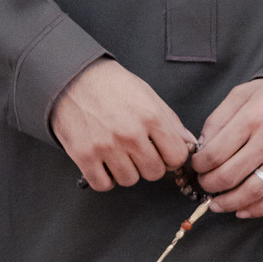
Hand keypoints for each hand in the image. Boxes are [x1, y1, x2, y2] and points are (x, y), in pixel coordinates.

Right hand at [51, 58, 196, 190]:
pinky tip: (104, 163)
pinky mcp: (84, 155)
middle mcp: (130, 134)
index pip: (176, 157)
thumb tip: (190, 143)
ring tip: (119, 153)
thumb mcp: (148, 95)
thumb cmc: (113, 85)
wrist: (72, 77)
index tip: (162, 152)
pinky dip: (105, 178)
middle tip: (138, 152)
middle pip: (154, 172)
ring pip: (129, 180)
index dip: (171, 157)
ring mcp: (106, 146)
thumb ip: (170, 121)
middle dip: (149, 165)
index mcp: (151, 117)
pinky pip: (103, 184)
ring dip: (126, 171)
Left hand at [192, 80, 262, 218]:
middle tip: (205, 184)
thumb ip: (219, 118)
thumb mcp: (243, 94)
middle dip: (210, 185)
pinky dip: (257, 209)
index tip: (197, 166)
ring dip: (229, 203)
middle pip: (229, 176)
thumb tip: (202, 147)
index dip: (200, 165)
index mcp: (251, 119)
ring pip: (252, 192)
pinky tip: (242, 210)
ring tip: (217, 205)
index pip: (215, 153)